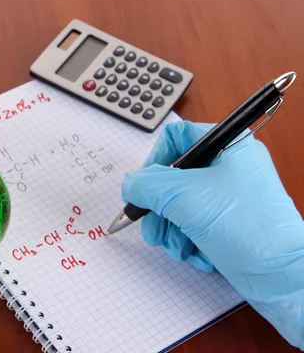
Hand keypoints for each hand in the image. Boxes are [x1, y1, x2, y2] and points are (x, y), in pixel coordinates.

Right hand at [122, 121, 303, 348]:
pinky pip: (192, 225)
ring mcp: (228, 197)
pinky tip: (196, 254)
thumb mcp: (184, 197)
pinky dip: (188, 241)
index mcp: (227, 147)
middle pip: (173, 178)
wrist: (282, 276)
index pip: (176, 137)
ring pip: (179, 205)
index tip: (146, 187)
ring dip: (171, 230)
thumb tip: (130, 184)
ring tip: (176, 247)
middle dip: (159, 208)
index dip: (155, 160)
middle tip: (153, 228)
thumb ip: (147, 185)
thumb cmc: (247, 227)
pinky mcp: (227, 223)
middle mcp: (228, 168)